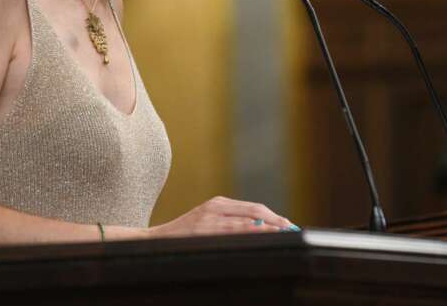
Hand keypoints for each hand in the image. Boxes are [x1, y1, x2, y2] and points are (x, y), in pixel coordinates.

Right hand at [148, 196, 292, 237]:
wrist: (154, 242)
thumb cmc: (183, 237)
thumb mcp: (206, 223)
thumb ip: (229, 223)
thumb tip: (259, 231)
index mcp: (218, 203)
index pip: (254, 208)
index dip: (273, 216)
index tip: (288, 225)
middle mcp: (216, 206)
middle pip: (254, 211)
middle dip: (276, 221)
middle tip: (292, 229)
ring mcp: (209, 218)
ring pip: (247, 220)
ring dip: (268, 227)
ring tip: (284, 233)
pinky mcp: (203, 229)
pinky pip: (232, 231)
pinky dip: (250, 232)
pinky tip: (261, 235)